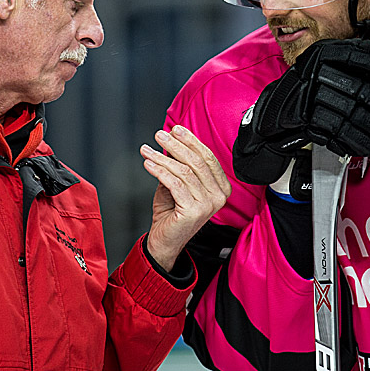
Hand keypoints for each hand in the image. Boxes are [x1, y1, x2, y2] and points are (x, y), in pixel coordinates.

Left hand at [141, 125, 230, 270]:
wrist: (164, 241)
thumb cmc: (172, 212)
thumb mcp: (178, 183)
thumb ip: (179, 164)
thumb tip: (171, 139)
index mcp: (221, 187)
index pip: (208, 157)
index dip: (191, 141)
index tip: (176, 129)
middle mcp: (219, 196)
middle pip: (197, 162)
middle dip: (176, 145)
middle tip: (160, 135)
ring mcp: (208, 205)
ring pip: (184, 172)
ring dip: (163, 157)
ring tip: (148, 150)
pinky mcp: (193, 211)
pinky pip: (175, 184)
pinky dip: (159, 171)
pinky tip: (148, 164)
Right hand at [232, 38, 369, 186]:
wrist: (273, 112)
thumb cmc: (308, 90)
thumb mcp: (328, 68)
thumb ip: (356, 67)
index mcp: (325, 51)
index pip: (365, 56)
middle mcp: (315, 68)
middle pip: (361, 91)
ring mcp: (307, 93)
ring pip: (351, 114)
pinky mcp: (303, 118)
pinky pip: (336, 132)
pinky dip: (354, 141)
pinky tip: (364, 144)